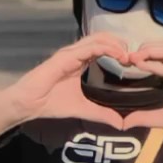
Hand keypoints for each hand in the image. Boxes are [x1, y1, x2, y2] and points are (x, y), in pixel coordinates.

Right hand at [0, 35, 128, 141]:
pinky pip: (89, 48)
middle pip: (102, 38)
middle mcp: (76, 53)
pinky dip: (106, 48)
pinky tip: (118, 55)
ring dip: (116, 44)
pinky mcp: (65, 57)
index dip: (118, 50)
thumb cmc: (51, 103)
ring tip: (128, 54)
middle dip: (120, 44)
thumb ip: (102, 114)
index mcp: (80, 61)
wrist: (28, 105)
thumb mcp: (83, 109)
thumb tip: (121, 124)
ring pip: (97, 39)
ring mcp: (70, 53)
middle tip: (134, 57)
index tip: (131, 63)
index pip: (103, 47)